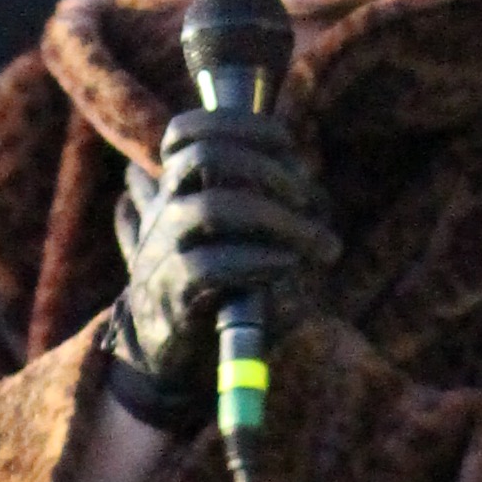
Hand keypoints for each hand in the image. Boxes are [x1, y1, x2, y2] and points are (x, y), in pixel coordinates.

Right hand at [104, 110, 335, 425]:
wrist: (162, 357)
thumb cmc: (206, 290)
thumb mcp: (221, 237)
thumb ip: (249, 202)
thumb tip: (305, 184)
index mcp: (173, 192)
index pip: (187, 132)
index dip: (240, 125)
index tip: (286, 143)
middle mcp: (164, 213)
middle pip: (204, 157)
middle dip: (269, 169)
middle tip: (311, 199)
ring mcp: (163, 252)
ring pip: (213, 208)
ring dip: (278, 219)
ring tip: (318, 244)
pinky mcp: (174, 296)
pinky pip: (211, 266)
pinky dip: (259, 261)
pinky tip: (288, 265)